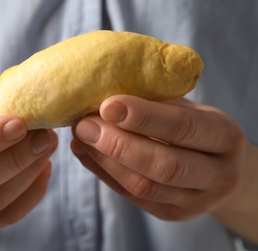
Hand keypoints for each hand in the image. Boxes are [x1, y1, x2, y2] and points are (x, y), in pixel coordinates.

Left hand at [71, 95, 245, 220]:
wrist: (217, 166)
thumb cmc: (195, 127)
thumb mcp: (187, 108)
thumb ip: (155, 103)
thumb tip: (103, 93)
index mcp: (225, 137)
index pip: (183, 128)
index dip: (144, 117)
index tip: (107, 105)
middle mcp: (218, 175)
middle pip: (164, 166)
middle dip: (118, 144)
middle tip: (84, 124)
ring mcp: (194, 201)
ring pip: (143, 186)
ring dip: (105, 160)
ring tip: (80, 136)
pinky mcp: (170, 213)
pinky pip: (130, 195)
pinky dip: (102, 172)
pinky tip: (84, 151)